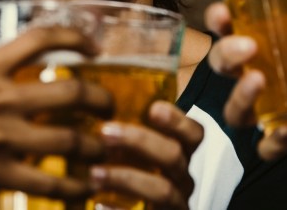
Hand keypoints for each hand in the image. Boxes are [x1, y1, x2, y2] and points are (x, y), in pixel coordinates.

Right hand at [0, 25, 113, 209]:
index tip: (94, 46)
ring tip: (103, 150)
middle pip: (71, 92)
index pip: (40, 39)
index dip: (75, 37)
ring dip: (95, 146)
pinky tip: (85, 188)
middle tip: (110, 106)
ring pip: (69, 139)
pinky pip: (49, 181)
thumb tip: (11, 77)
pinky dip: (74, 187)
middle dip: (101, 99)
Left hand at [88, 101, 203, 209]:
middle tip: (105, 132)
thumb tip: (92, 89)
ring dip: (126, 178)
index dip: (178, 120)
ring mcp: (175, 204)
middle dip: (140, 141)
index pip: (194, 133)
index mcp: (180, 153)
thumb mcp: (131, 150)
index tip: (153, 108)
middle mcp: (182, 178)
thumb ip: (122, 126)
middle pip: (174, 155)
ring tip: (94, 173)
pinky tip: (98, 203)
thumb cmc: (126, 176)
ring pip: (162, 190)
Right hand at [206, 0, 286, 159]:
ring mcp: (271, 105)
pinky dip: (274, 141)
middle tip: (248, 47)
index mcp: (266, 35)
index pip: (228, 24)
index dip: (218, 18)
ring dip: (241, 97)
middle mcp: (259, 69)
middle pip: (223, 64)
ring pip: (236, 110)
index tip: (222, 13)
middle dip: (227, 55)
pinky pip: (269, 145)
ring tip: (259, 82)